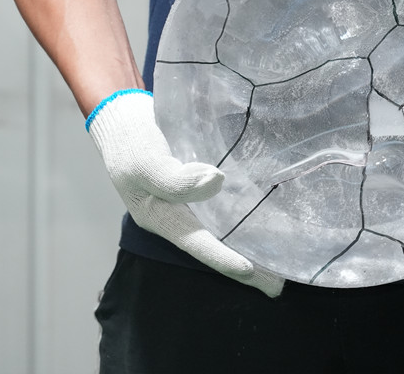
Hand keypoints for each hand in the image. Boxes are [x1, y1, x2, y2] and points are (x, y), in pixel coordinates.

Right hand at [86, 89, 283, 296]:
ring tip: (278, 261)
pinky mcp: (196, 185)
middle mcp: (176, 215)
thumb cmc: (131, 142)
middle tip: (276, 285)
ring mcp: (186, 202)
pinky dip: (242, 218)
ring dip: (247, 245)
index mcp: (160, 217)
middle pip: (213, 245)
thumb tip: (217, 181)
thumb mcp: (146, 161)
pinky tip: (264, 218)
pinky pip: (222, 209)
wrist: (125, 117)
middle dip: (244, 268)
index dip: (223, 258)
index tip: (251, 270)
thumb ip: (175, 178)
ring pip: (221, 230)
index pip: (197, 243)